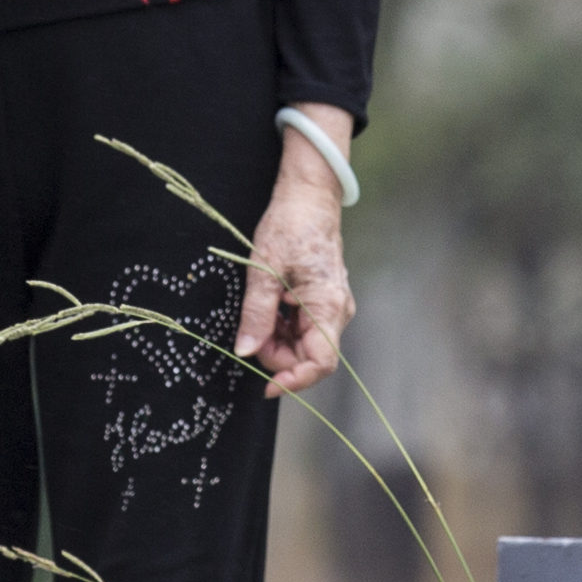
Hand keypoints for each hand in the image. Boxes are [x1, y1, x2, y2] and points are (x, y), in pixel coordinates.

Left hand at [235, 116, 353, 397]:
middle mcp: (337, 311)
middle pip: (309, 356)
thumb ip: (256, 315)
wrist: (309, 196)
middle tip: (249, 336)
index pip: (320, 363)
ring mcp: (332, 306)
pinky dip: (282, 326)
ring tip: (258, 311)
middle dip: (277, 356)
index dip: (294, 380)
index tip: (266, 385)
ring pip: (304, 343)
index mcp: (328, 306)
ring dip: (277, 340)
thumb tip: (245, 352)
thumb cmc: (291, 226)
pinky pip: (303, 327)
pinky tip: (269, 306)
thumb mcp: (264, 272)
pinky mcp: (323, 300)